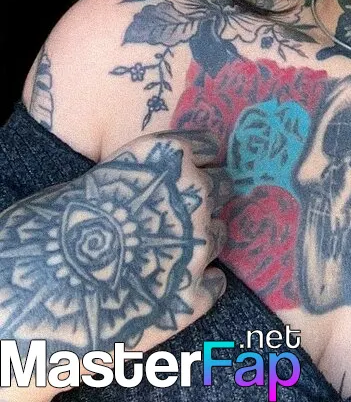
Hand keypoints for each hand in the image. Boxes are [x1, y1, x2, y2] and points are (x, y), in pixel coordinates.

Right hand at [0, 130, 228, 394]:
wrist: (33, 301)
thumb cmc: (46, 234)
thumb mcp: (88, 184)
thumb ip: (130, 180)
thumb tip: (140, 190)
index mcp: (164, 158)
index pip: (207, 145)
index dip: (198, 158)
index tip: (189, 169)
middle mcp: (190, 195)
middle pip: (221, 186)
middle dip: (204, 196)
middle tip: (177, 212)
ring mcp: (196, 247)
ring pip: (221, 234)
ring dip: (200, 240)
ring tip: (168, 252)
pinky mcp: (192, 297)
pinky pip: (215, 283)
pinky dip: (200, 283)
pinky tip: (174, 288)